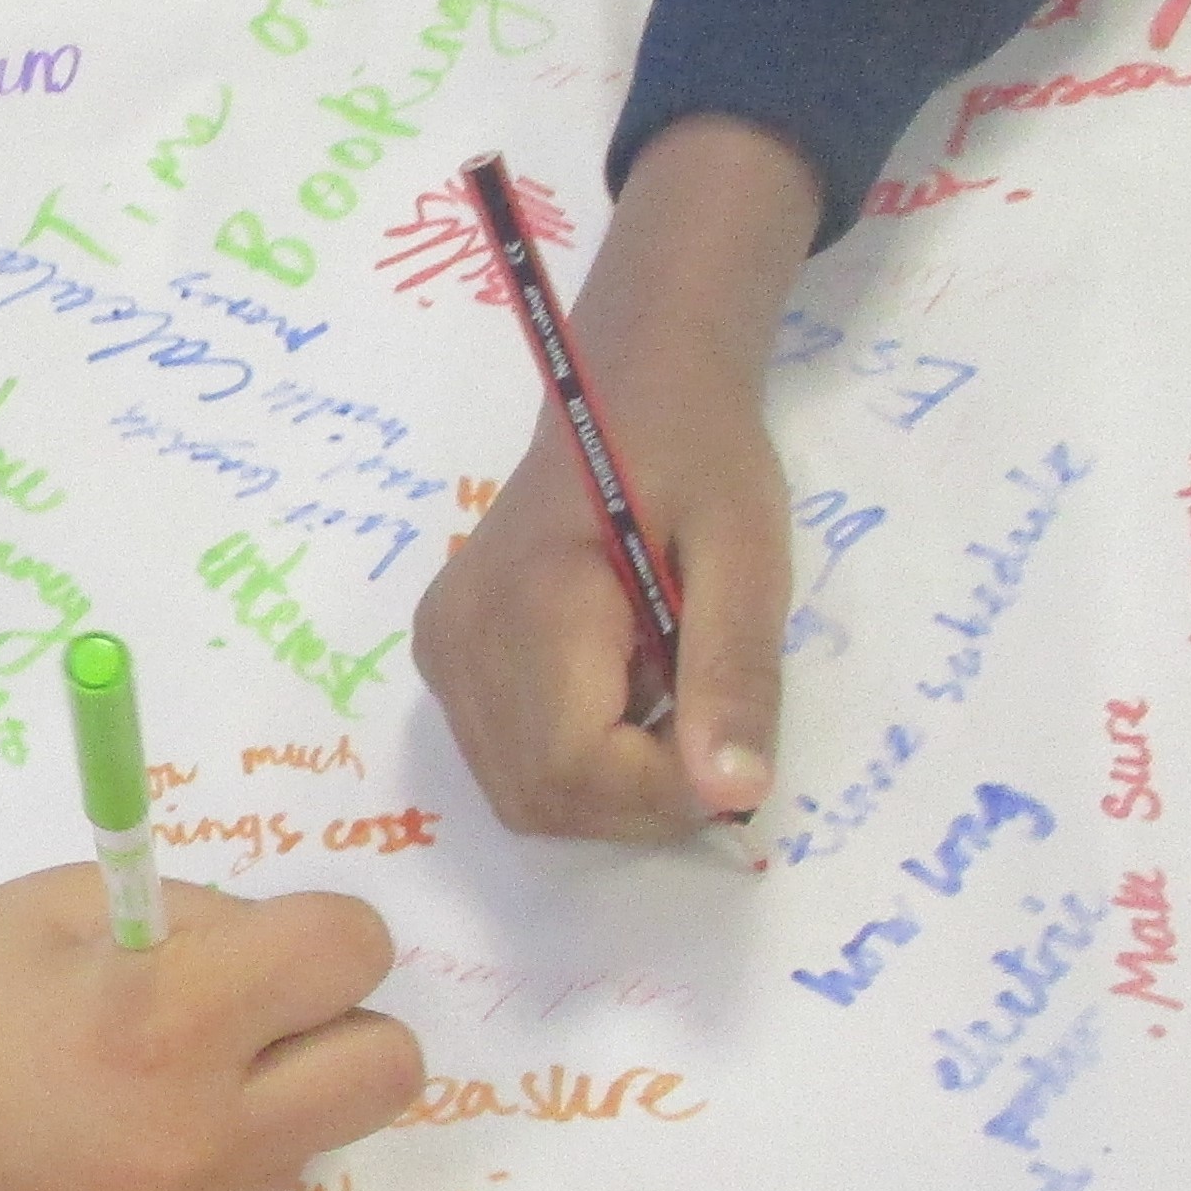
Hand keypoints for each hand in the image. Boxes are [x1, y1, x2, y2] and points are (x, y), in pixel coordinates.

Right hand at [0, 871, 415, 1190]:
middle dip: (336, 1031)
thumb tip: (283, 953)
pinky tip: (88, 1177)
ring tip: (121, 1108)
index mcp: (170, 1022)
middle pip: (389, 1071)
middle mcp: (204, 1142)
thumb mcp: (44, 911)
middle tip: (243, 1028)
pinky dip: (187, 1188)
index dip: (320, 935)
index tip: (267, 949)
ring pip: (304, 1147)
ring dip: (252, 1113)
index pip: (354, 952)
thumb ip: (187, 919)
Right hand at [410, 112, 819, 838]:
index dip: (661, 795)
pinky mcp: (444, 656)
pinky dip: (577, 763)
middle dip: (639, 801)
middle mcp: (461, 639)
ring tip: (666, 705)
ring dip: (612, 789)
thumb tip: (733, 797)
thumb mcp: (748, 558)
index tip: (733, 756)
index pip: (575, 770)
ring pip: (521, 794)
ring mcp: (442, 651)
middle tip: (708, 734)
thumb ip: (735, 677)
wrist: (627, 390)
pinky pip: (508, 761)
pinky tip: (622, 697)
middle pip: (541, 797)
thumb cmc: (700, 458)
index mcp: (532, 604)